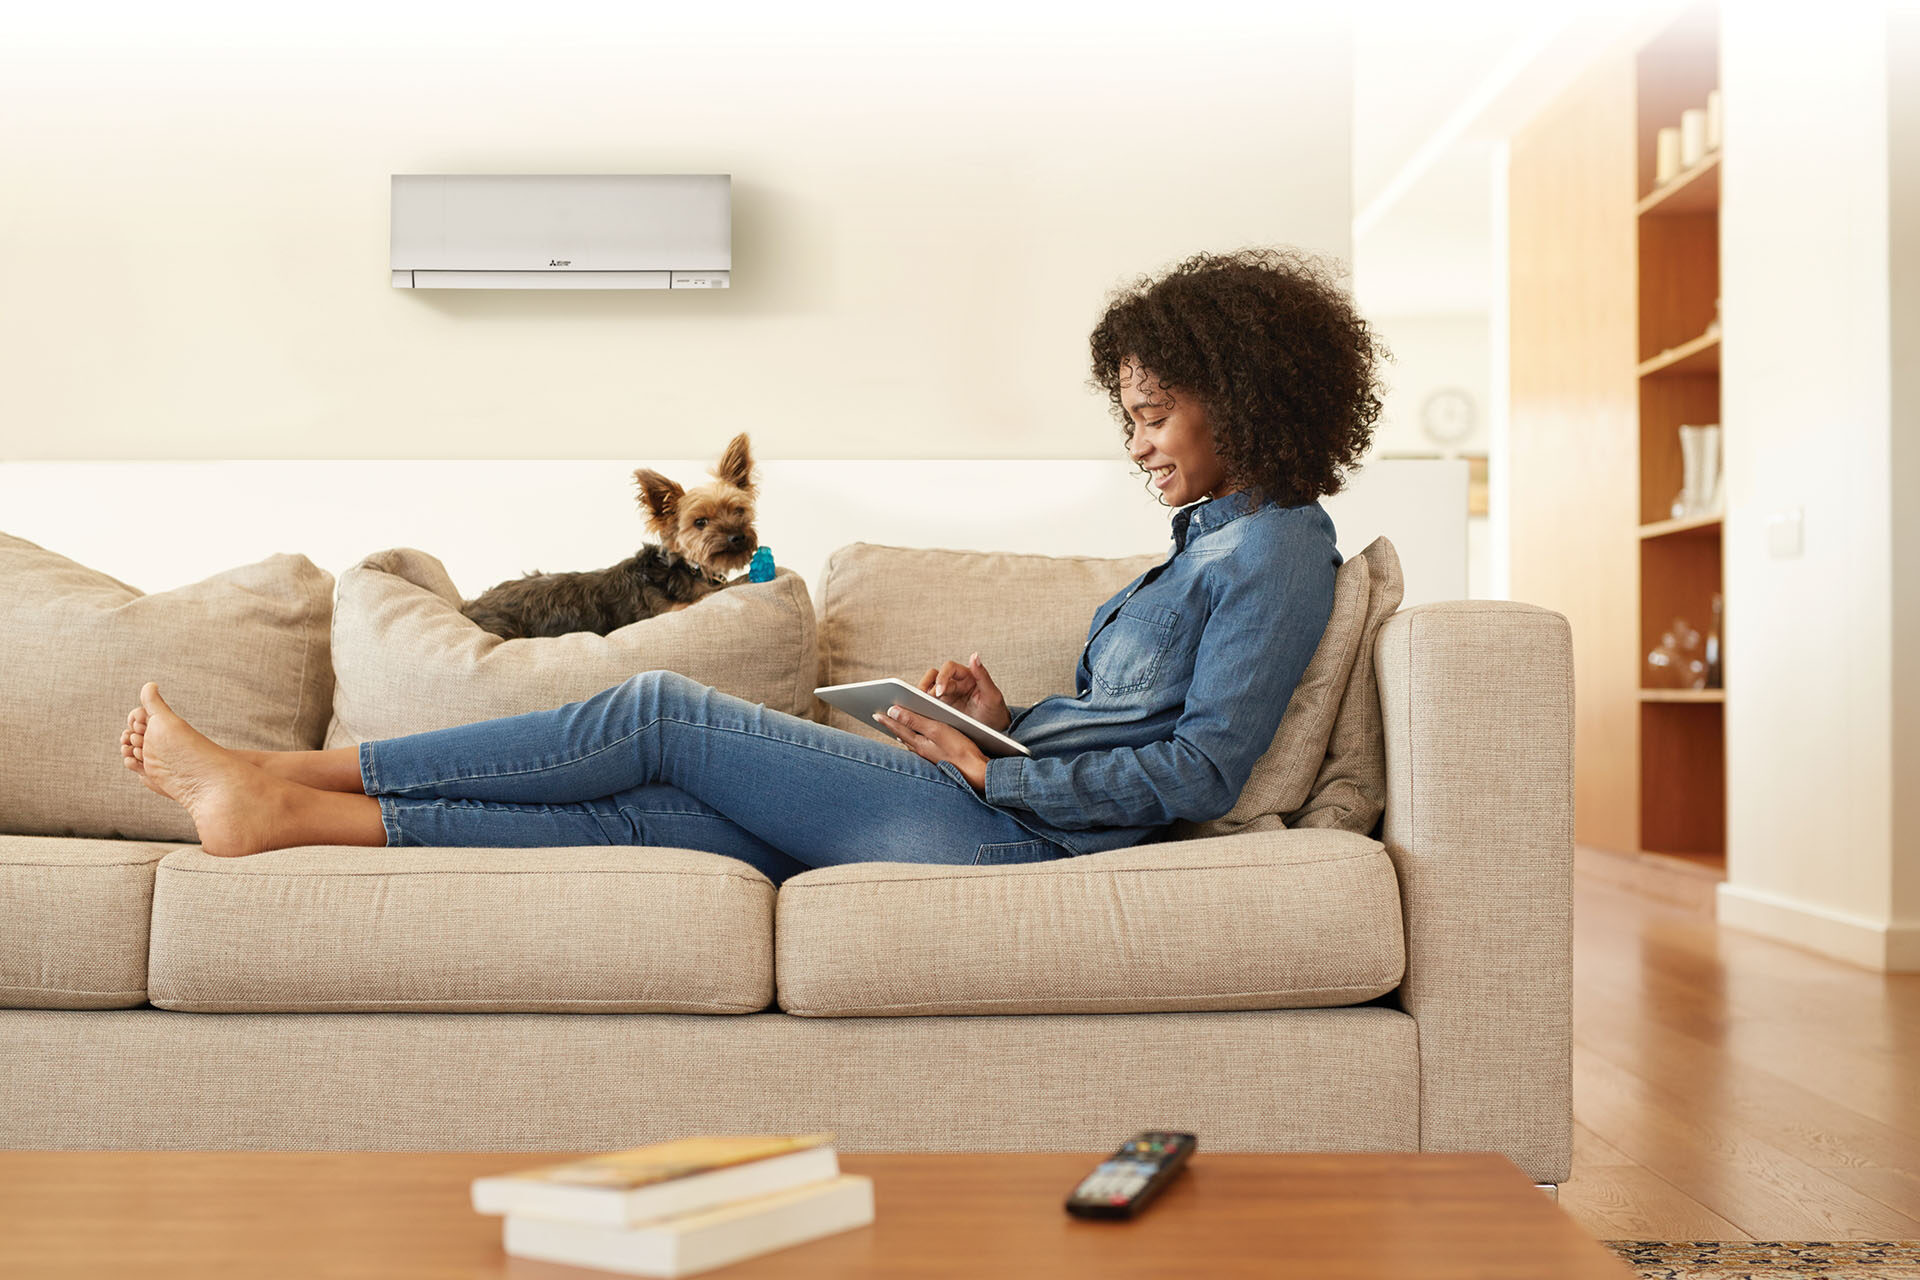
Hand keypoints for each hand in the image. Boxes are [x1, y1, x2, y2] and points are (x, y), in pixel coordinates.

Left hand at [872, 704, 990, 793]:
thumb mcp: (936, 730)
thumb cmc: (959, 749)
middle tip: (880, 719)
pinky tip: (916, 740)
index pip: (898, 727)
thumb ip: (914, 720)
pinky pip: (921, 747)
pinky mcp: (938, 757)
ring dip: (902, 733)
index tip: (875, 713)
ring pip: (911, 742)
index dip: (886, 719)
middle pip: (902, 735)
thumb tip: (892, 712)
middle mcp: (921, 750)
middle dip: (892, 726)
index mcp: (918, 742)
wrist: (975, 771)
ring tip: (894, 727)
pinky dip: (914, 740)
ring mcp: (929, 755)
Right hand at [917, 652, 1010, 732]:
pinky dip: (922, 706)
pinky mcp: (942, 708)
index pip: (949, 668)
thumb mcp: (993, 695)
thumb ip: (983, 675)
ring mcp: (947, 696)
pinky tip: (918, 714)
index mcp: (967, 676)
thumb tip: (975, 656)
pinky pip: (928, 703)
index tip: (940, 692)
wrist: (995, 731)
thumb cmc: (995, 712)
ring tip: (917, 706)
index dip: (942, 677)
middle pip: (934, 676)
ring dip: (921, 694)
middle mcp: (955, 683)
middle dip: (926, 685)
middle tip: (922, 698)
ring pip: (928, 688)